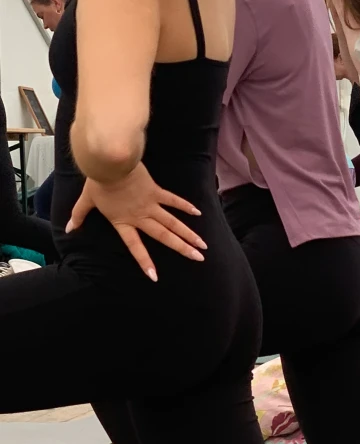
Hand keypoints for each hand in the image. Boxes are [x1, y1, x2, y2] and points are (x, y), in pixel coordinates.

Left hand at [66, 163, 205, 281]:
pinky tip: (198, 214)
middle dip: (181, 248)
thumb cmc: (98, 181)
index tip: (154, 276)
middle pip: (164, 236)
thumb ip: (79, 215)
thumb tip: (68, 228)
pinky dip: (185, 206)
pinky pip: (172, 200)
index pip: (136, 247)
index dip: (144, 262)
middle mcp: (140, 217)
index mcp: (124, 222)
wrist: (110, 162)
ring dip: (188, 234)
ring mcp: (150, 204)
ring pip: (172, 223)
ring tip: (202, 245)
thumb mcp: (86, 200)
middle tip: (197, 258)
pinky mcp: (156, 191)